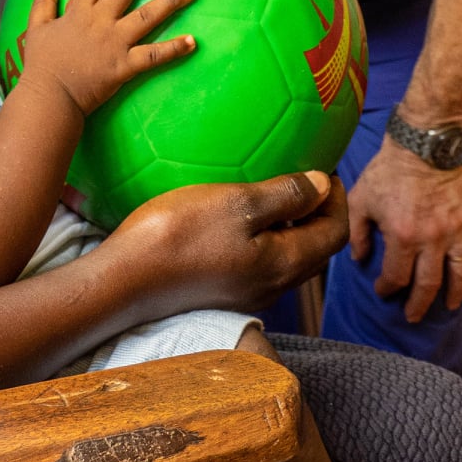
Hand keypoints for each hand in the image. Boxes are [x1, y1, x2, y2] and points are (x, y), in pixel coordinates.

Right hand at [18, 0, 194, 118]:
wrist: (50, 96)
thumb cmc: (41, 65)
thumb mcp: (36, 29)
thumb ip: (42, 3)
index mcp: (78, 12)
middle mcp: (99, 22)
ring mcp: (115, 42)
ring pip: (147, 16)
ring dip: (169, 2)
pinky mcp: (125, 65)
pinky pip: (154, 55)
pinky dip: (174, 48)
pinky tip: (192, 40)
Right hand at [110, 170, 348, 319]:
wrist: (124, 280)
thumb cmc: (178, 235)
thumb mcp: (235, 202)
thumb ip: (284, 194)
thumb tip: (321, 184)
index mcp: (284, 263)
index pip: (334, 233)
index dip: (338, 199)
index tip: (325, 168)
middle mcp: (273, 285)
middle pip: (316, 250)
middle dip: (320, 214)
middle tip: (307, 179)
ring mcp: (246, 292)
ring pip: (288, 259)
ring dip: (293, 227)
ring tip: (276, 195)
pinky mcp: (222, 292)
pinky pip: (261, 263)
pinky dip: (267, 238)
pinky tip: (239, 220)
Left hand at [348, 139, 461, 321]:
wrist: (422, 145)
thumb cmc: (387, 171)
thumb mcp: (361, 200)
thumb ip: (356, 233)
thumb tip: (359, 258)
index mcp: (403, 237)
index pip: (397, 276)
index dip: (388, 288)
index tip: (382, 290)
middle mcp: (432, 240)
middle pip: (429, 284)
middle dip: (419, 305)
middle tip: (413, 316)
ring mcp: (456, 231)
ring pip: (461, 272)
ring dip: (455, 293)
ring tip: (450, 305)